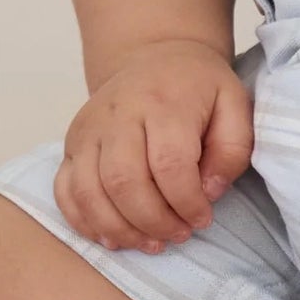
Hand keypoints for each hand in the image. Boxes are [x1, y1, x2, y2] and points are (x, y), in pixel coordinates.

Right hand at [53, 41, 252, 253]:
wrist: (155, 56)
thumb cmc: (199, 87)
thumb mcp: (234, 105)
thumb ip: (232, 150)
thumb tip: (209, 192)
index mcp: (163, 102)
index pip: (169, 165)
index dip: (186, 203)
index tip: (203, 219)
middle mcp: (118, 114)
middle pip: (124, 182)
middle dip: (153, 221)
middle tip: (178, 235)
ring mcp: (88, 129)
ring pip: (90, 192)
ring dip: (120, 229)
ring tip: (150, 243)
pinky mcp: (72, 144)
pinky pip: (65, 190)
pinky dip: (84, 222)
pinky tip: (113, 237)